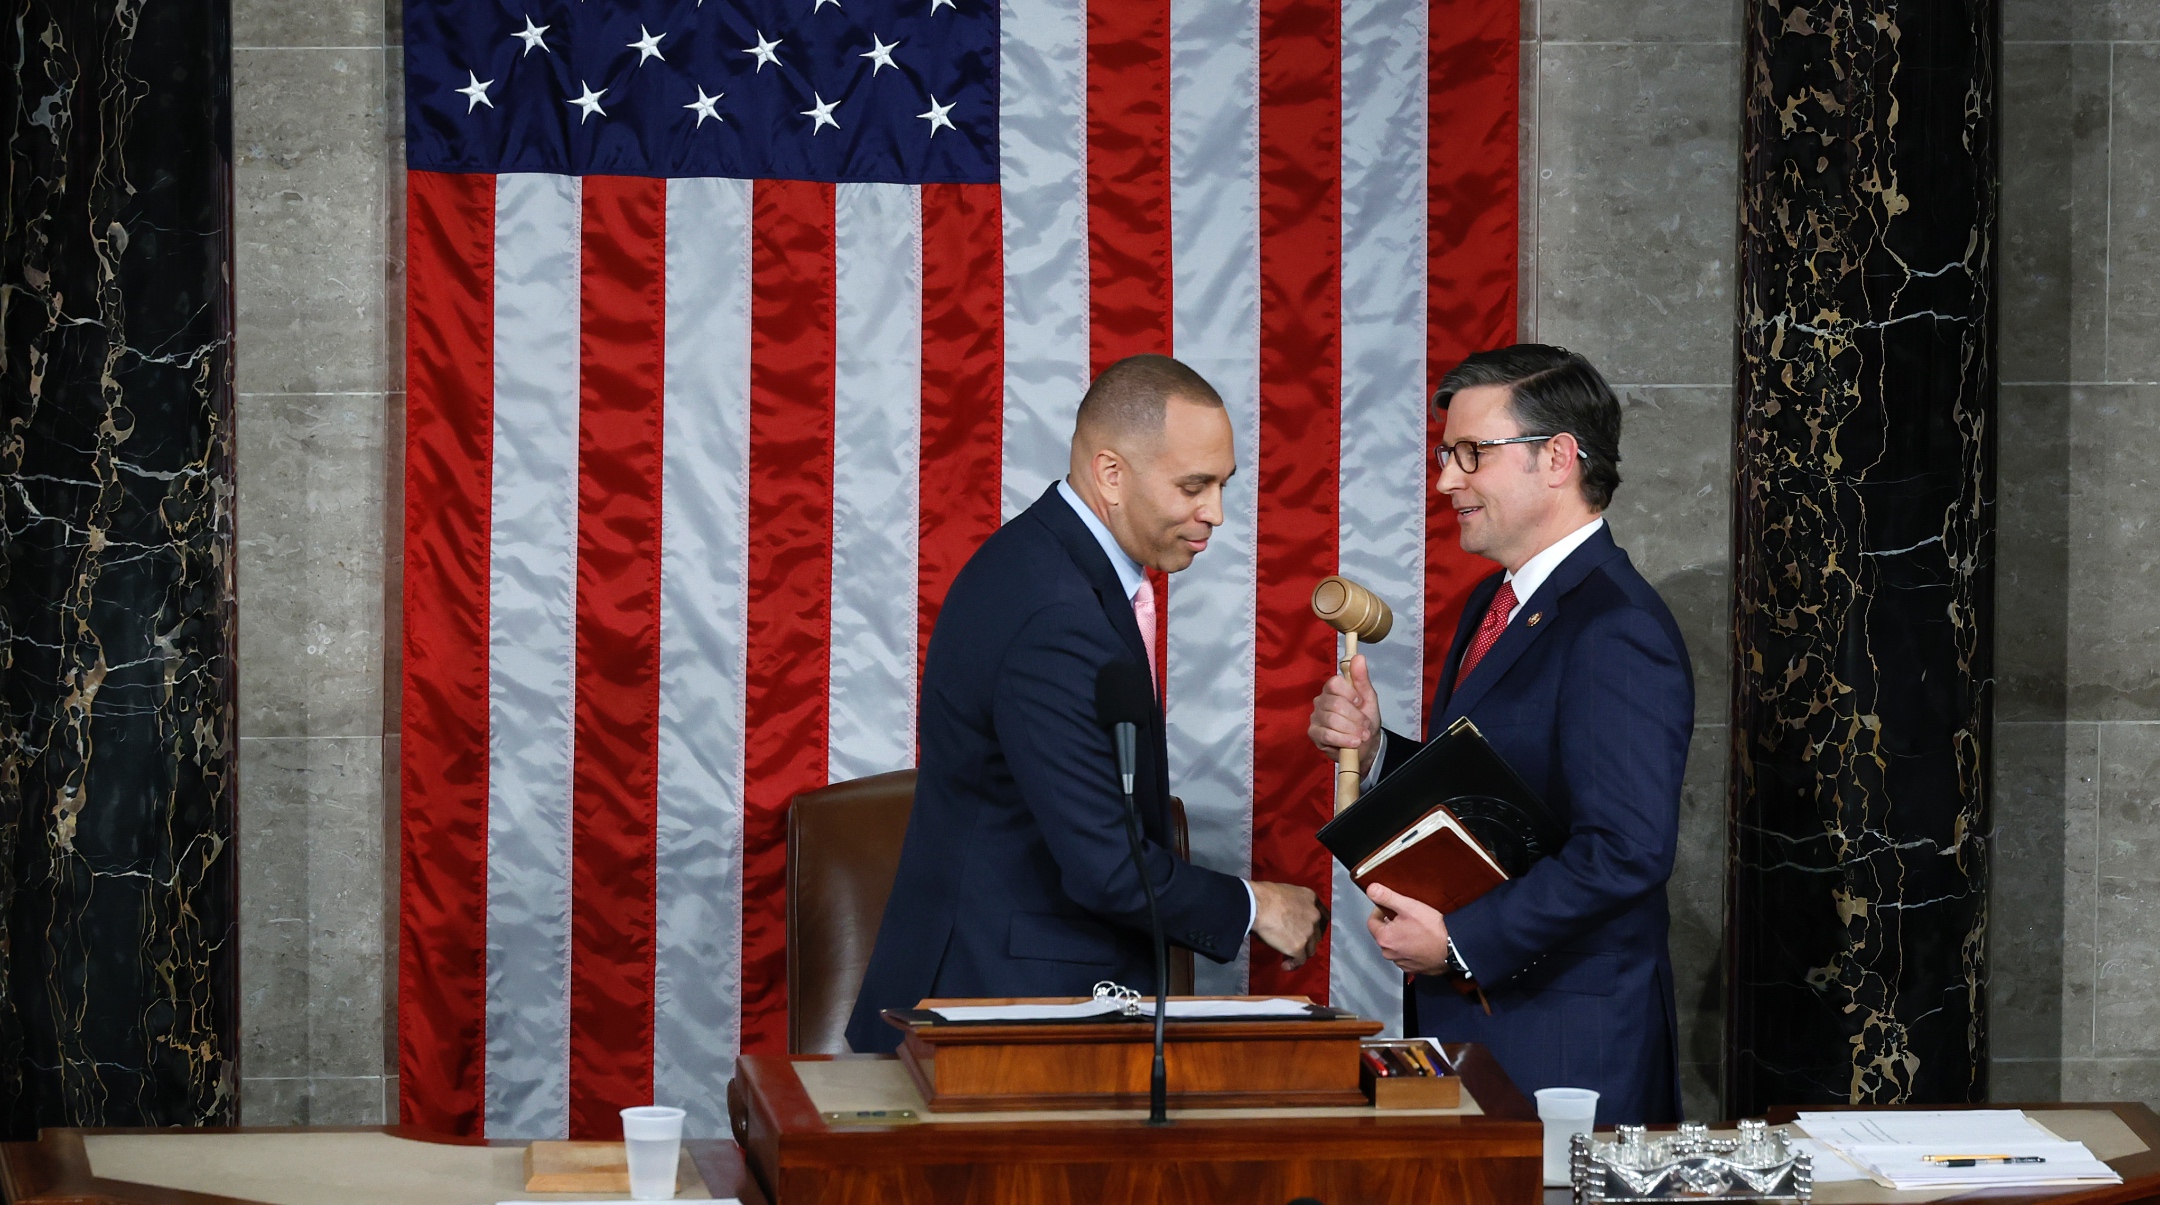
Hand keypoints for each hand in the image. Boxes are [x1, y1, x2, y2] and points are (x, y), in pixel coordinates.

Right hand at [1250, 880, 1327, 969]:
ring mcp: (1308, 932)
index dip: (1316, 927)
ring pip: (1310, 950)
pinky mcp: (1299, 946)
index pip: (1323, 916)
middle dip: (1308, 941)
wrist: (1257, 904)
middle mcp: (1314, 916)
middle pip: (1317, 935)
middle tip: (1294, 944)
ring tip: (1287, 957)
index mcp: (1311, 899)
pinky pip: (1300, 961)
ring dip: (1301, 953)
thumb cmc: (1264, 895)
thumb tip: (1288, 919)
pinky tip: (1284, 966)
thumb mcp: (1286, 893)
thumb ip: (1294, 906)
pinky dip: (1293, 965)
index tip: (1308, 932)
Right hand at [1308, 654, 1381, 769]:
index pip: (1334, 683)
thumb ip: (1362, 678)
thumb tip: (1359, 657)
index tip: (1359, 702)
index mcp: (1333, 689)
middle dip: (1355, 717)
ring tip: (1362, 736)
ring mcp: (1315, 717)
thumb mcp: (1369, 698)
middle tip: (1366, 726)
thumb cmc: (1365, 719)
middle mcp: (1321, 700)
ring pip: (1332, 720)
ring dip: (1352, 730)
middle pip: (1335, 704)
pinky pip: (1327, 734)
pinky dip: (1343, 739)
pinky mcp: (1313, 733)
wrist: (1365, 745)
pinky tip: (1353, 743)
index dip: (1349, 693)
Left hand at [1365, 883, 1453, 974]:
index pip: (1372, 921)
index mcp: (1384, 938)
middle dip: (1392, 924)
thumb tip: (1371, 890)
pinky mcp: (1413, 968)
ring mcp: (1401, 963)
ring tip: (1416, 928)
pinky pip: (1406, 955)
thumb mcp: (1408, 906)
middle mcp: (1389, 953)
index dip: (1380, 911)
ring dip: (1401, 937)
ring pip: (1395, 945)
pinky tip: (1422, 940)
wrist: (1454, 949)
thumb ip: (1387, 897)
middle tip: (1407, 916)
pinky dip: (1411, 948)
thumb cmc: (1433, 929)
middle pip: (1384, 934)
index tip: (1389, 907)